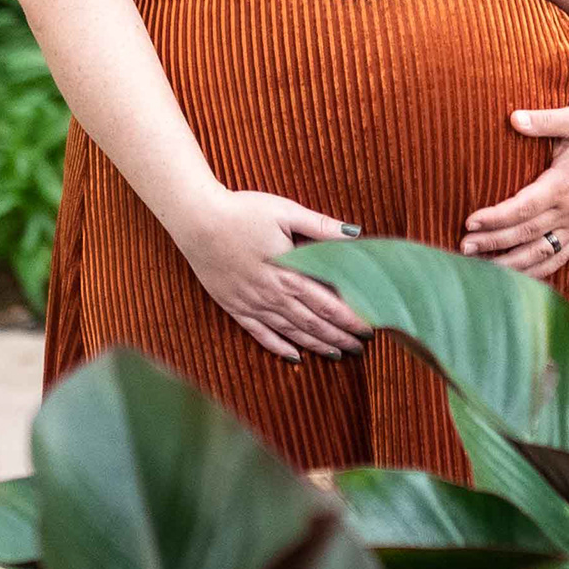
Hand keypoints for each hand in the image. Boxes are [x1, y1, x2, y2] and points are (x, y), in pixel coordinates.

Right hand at [170, 190, 372, 360]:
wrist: (196, 220)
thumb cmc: (243, 211)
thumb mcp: (286, 211)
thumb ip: (321, 226)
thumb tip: (356, 234)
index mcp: (289, 273)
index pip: (329, 304)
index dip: (352, 319)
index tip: (372, 328)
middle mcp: (272, 294)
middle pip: (313, 323)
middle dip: (340, 336)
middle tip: (361, 347)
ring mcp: (252, 303)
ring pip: (291, 332)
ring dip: (316, 345)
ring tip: (337, 354)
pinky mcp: (234, 306)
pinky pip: (260, 334)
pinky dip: (279, 347)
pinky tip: (294, 357)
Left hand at [462, 106, 568, 278]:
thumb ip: (543, 121)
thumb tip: (513, 117)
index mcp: (561, 185)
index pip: (522, 208)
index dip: (495, 218)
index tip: (469, 221)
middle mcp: (568, 212)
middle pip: (524, 235)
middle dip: (492, 243)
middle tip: (463, 248)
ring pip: (540, 253)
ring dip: (510, 264)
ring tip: (481, 268)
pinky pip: (558, 258)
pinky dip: (537, 271)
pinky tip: (517, 277)